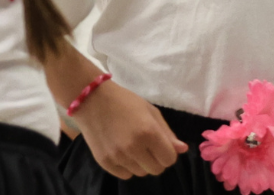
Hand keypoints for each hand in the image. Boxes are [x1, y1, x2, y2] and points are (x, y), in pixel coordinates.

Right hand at [71, 80, 188, 179]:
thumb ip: (167, 133)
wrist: (91, 99)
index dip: (168, 152)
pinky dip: (127, 167)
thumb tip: (183, 150)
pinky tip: (121, 151)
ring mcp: (118, 157)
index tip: (160, 144)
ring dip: (141, 163)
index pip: (169, 159)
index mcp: (148, 132)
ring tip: (132, 146)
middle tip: (147, 145)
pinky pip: (125, 175)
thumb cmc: (124, 101)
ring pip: (141, 173)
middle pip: (157, 170)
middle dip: (156, 159)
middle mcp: (134, 148)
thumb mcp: (150, 111)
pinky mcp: (105, 162)